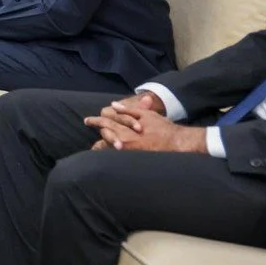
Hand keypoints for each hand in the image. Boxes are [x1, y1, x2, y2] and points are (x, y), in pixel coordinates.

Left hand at [85, 93, 202, 152]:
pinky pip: (117, 159)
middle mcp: (124, 140)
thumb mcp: (147, 115)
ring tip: (96, 150)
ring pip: (108, 150)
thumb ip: (128, 110)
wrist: (178, 143)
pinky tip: (108, 159)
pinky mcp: (133, 159)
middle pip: (104, 138)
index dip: (95, 121)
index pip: (105, 122)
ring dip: (102, 149)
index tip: (87, 121)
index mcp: (126, 127)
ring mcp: (128, 151)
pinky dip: (111, 157)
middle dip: (96, 139)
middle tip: (91, 144)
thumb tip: (113, 105)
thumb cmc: (163, 128)